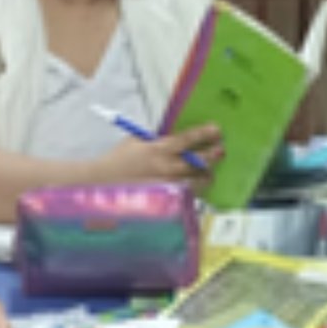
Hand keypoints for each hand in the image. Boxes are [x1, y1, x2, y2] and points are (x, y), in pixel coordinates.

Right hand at [93, 125, 225, 188]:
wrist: (105, 181)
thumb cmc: (120, 158)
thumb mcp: (137, 141)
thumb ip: (157, 139)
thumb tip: (174, 137)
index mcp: (157, 149)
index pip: (185, 140)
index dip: (202, 134)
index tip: (216, 129)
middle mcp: (164, 167)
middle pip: (195, 161)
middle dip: (210, 156)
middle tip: (221, 151)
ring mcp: (165, 184)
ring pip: (194, 180)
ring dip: (204, 175)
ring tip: (210, 173)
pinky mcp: (164, 197)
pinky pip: (184, 193)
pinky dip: (192, 189)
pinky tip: (195, 186)